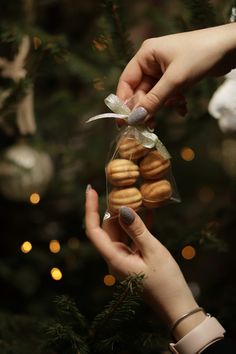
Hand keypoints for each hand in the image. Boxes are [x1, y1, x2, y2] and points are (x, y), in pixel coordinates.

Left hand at [85, 186, 205, 339]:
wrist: (176, 306)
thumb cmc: (166, 282)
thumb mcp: (153, 251)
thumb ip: (137, 229)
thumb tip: (123, 208)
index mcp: (114, 258)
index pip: (93, 231)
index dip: (90, 209)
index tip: (91, 190)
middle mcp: (114, 258)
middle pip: (107, 229)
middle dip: (113, 209)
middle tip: (123, 190)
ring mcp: (123, 259)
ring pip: (119, 233)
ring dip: (127, 217)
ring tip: (136, 198)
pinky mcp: (133, 260)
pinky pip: (131, 239)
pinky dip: (137, 227)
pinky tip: (148, 213)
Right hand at [117, 23, 235, 122]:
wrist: (231, 47)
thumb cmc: (200, 56)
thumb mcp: (175, 81)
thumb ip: (153, 100)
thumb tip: (135, 119)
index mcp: (146, 55)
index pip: (127, 81)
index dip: (123, 102)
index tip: (123, 122)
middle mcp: (152, 61)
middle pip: (140, 91)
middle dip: (146, 108)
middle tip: (148, 126)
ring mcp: (164, 69)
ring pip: (155, 95)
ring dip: (161, 107)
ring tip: (167, 116)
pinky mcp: (176, 77)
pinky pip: (167, 94)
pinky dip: (173, 102)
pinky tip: (182, 108)